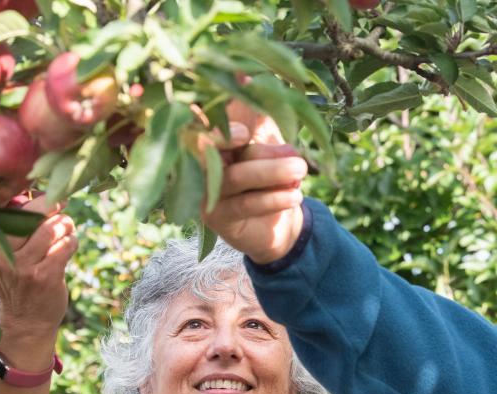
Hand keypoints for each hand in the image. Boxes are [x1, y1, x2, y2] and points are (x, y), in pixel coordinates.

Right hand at [0, 193, 77, 359]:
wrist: (23, 323)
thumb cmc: (17, 281)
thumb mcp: (3, 254)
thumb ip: (15, 228)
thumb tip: (42, 194)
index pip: (12, 207)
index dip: (36, 198)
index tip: (49, 199)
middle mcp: (1, 252)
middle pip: (34, 213)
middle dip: (54, 207)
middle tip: (62, 210)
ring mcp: (23, 266)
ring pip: (53, 227)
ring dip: (66, 225)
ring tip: (67, 230)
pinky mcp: (45, 276)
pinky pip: (66, 245)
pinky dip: (72, 240)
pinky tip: (70, 244)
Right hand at [200, 100, 307, 264]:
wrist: (278, 220)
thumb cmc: (268, 168)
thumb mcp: (263, 132)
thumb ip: (254, 106)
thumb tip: (246, 71)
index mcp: (205, 134)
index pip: (196, 118)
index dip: (209, 111)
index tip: (232, 105)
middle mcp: (196, 162)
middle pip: (203, 147)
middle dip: (228, 138)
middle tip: (253, 134)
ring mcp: (203, 192)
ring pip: (233, 177)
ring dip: (270, 171)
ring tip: (300, 167)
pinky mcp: (216, 218)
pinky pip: (245, 204)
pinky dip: (273, 197)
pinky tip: (295, 194)